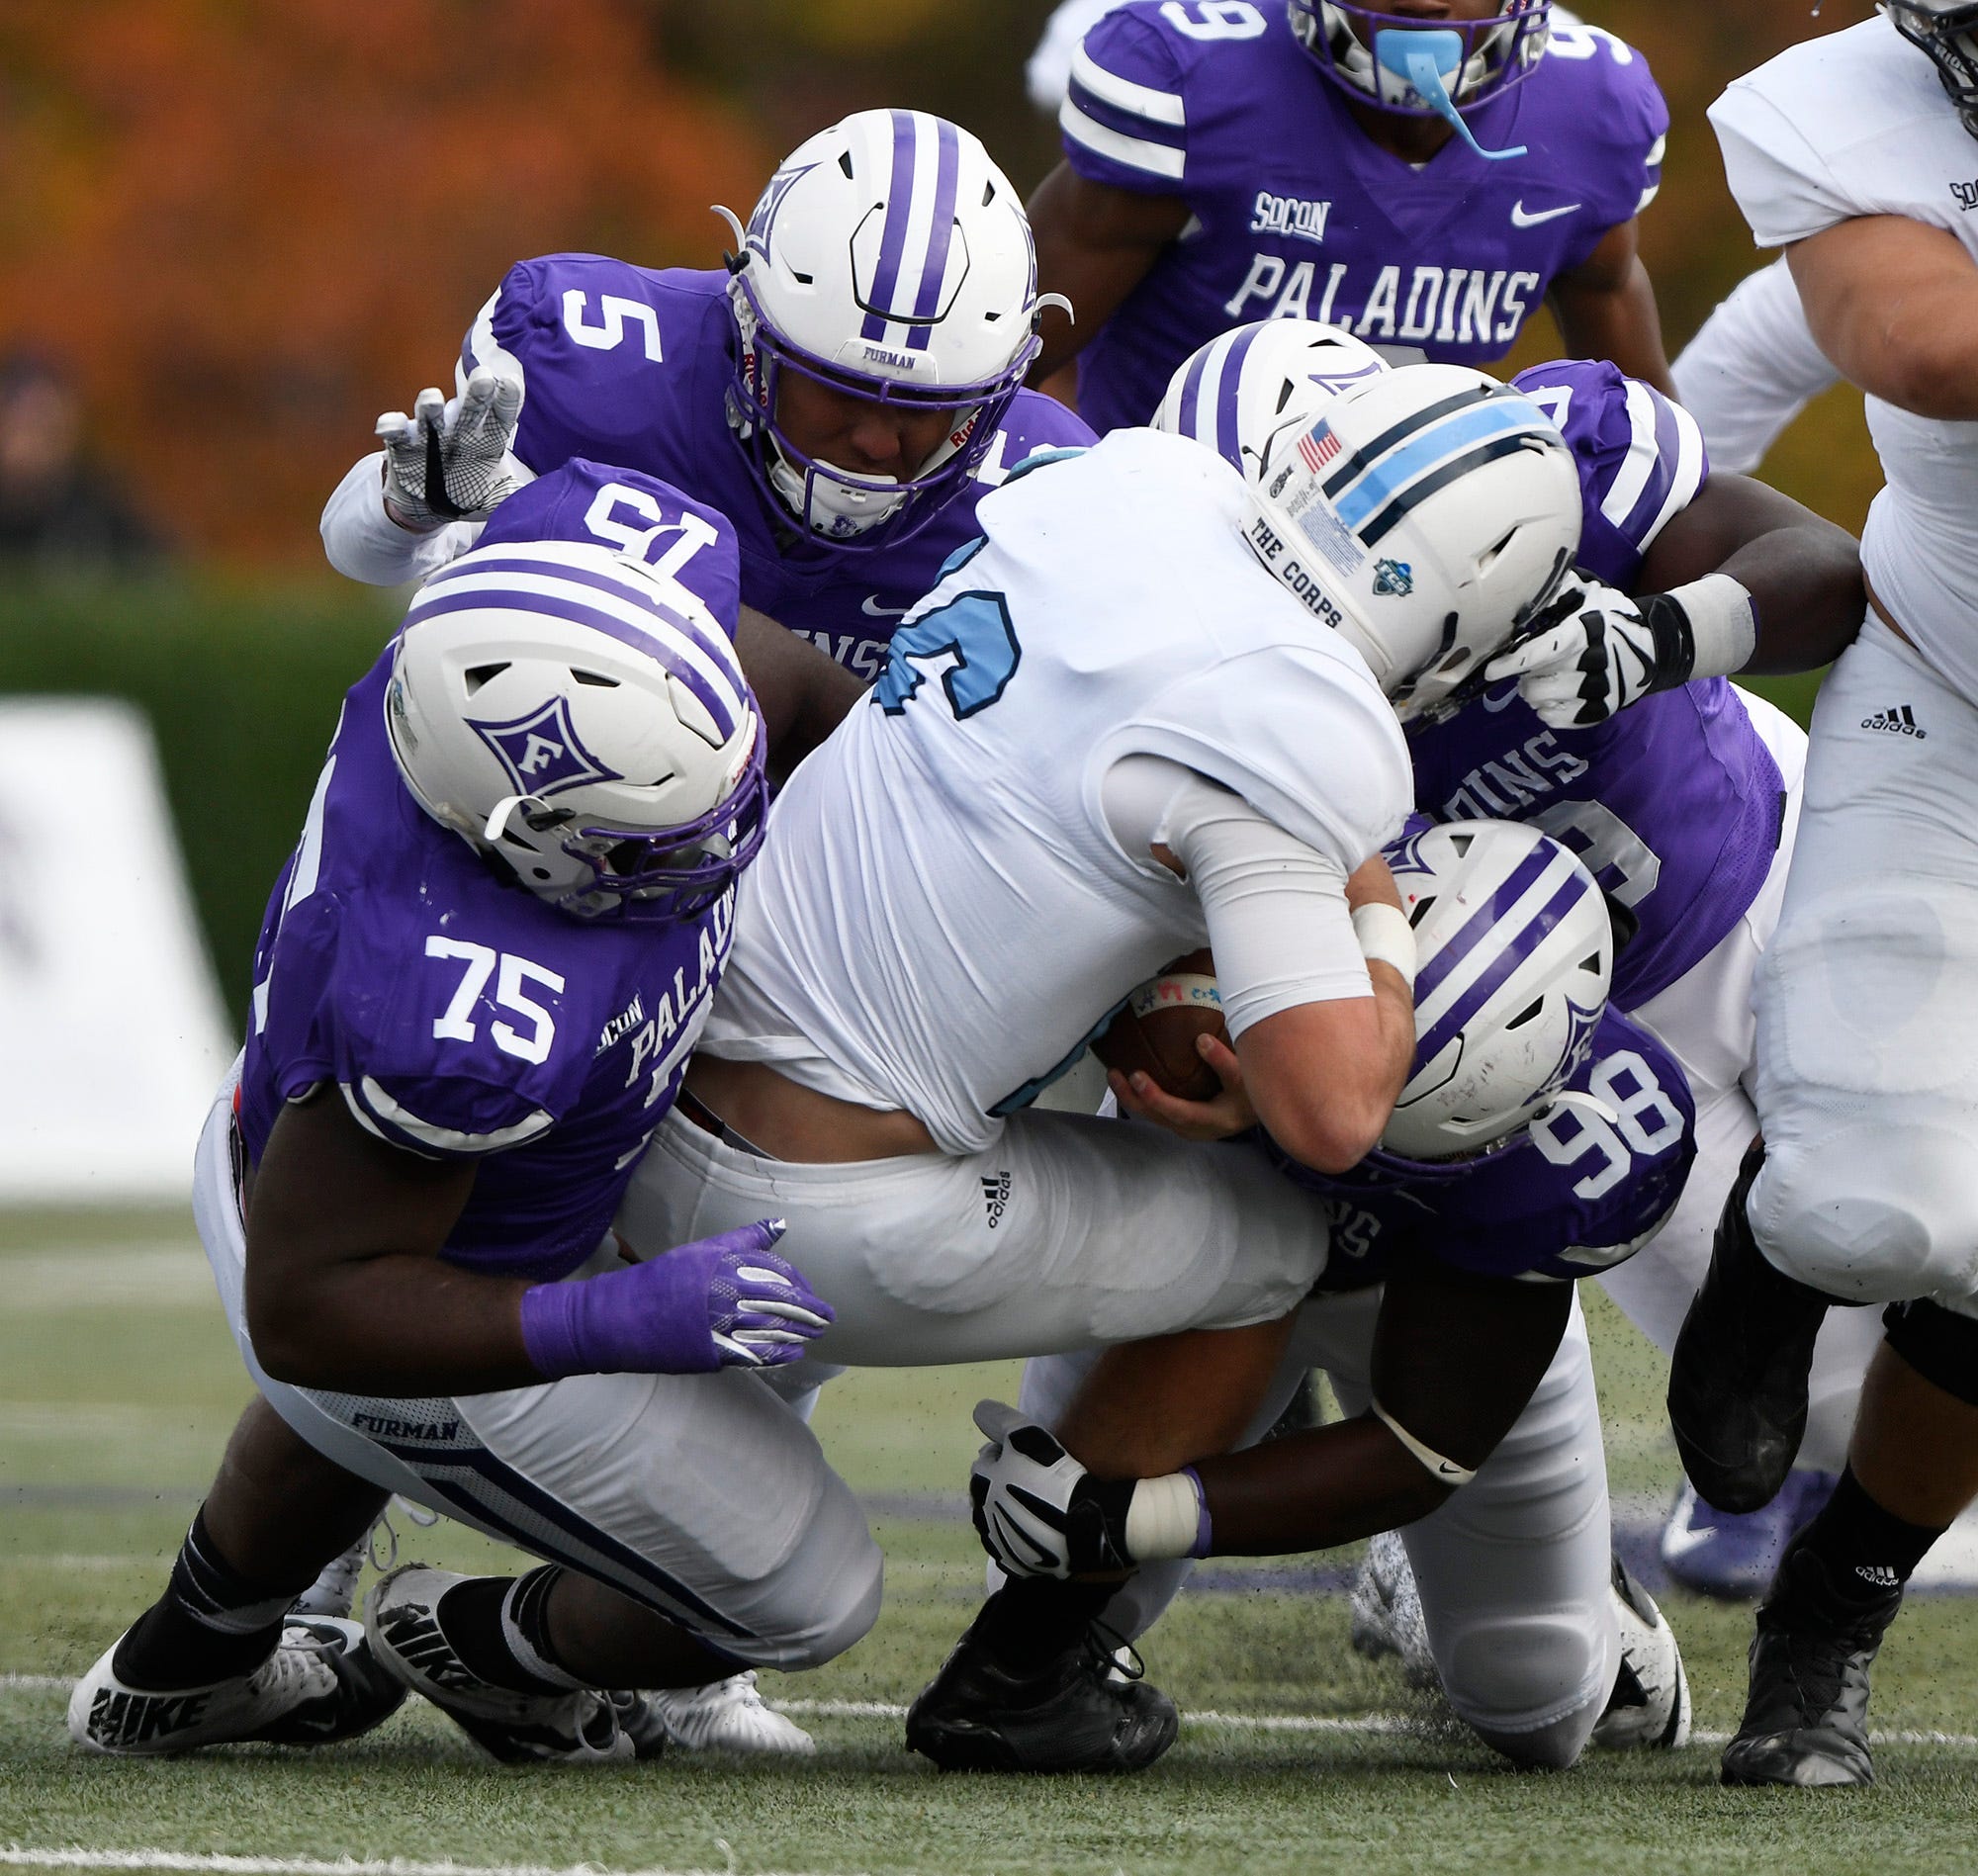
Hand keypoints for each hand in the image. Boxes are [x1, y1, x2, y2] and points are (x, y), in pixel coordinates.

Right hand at [376, 366, 524, 530]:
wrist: (431, 505)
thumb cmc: (468, 492)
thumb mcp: (496, 498)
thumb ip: (515, 497)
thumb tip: (544, 501)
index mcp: (486, 439)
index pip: (500, 416)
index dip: (506, 399)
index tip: (512, 382)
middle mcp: (459, 429)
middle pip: (469, 406)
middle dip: (476, 391)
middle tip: (484, 375)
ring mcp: (430, 434)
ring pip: (429, 412)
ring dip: (429, 404)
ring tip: (433, 399)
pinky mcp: (403, 445)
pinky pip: (395, 432)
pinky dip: (391, 426)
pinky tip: (390, 427)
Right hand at [519, 1219, 834, 1378]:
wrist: (616, 1319)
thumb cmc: (658, 1281)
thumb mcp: (699, 1252)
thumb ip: (743, 1240)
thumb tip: (780, 1225)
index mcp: (722, 1265)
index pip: (775, 1273)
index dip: (797, 1283)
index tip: (807, 1290)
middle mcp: (723, 1294)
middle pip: (780, 1302)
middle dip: (808, 1310)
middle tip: (827, 1316)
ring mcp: (717, 1326)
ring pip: (771, 1329)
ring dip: (798, 1332)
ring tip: (815, 1334)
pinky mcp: (709, 1354)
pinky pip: (752, 1354)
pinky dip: (777, 1354)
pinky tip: (792, 1353)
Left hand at [968, 1400, 1134, 1579]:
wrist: (1083, 1522)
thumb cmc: (1053, 1475)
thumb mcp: (1027, 1436)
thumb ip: (1000, 1421)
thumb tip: (978, 1409)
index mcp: (981, 1486)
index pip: (984, 1463)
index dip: (1003, 1454)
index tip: (1024, 1453)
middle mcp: (983, 1517)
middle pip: (987, 1494)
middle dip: (1000, 1484)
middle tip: (1030, 1477)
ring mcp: (999, 1544)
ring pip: (997, 1523)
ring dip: (1008, 1512)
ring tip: (1034, 1504)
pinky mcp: (1016, 1564)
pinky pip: (1012, 1548)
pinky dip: (1020, 1537)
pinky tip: (1037, 1530)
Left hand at [1108, 1031, 1256, 1141]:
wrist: (1261, 1112)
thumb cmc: (1254, 1093)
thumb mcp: (1246, 1078)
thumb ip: (1224, 1062)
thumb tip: (1201, 1040)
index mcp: (1211, 1121)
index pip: (1178, 1112)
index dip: (1155, 1097)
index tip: (1136, 1076)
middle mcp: (1195, 1130)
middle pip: (1156, 1117)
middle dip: (1132, 1097)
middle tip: (1114, 1073)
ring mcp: (1187, 1128)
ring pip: (1152, 1116)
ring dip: (1131, 1097)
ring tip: (1113, 1073)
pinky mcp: (1182, 1121)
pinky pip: (1156, 1110)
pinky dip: (1141, 1095)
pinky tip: (1130, 1078)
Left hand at [1484, 579, 1694, 727]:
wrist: (1652, 645)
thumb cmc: (1609, 617)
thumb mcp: (1588, 594)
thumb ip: (1559, 589)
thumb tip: (1525, 578)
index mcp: (1584, 632)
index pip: (1544, 651)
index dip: (1514, 662)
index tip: (1492, 669)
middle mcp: (1592, 663)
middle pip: (1537, 682)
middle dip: (1523, 676)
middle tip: (1526, 667)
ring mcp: (1599, 689)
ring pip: (1542, 702)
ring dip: (1532, 692)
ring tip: (1539, 679)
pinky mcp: (1601, 710)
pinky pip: (1557, 719)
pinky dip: (1547, 710)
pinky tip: (1552, 696)